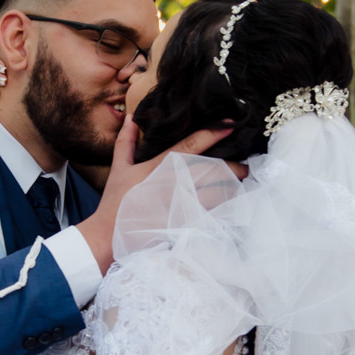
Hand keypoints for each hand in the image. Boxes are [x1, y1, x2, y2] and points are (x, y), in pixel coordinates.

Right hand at [76, 114, 232, 273]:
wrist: (110, 236)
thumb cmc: (115, 202)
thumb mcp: (119, 169)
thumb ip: (126, 142)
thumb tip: (131, 118)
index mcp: (160, 167)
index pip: (192, 145)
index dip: (213, 133)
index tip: (231, 125)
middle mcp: (175, 183)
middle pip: (214, 169)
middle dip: (234, 166)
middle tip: (245, 165)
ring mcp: (182, 204)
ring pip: (217, 192)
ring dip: (232, 187)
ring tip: (241, 183)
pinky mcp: (186, 223)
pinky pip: (213, 213)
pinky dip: (224, 207)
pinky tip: (231, 205)